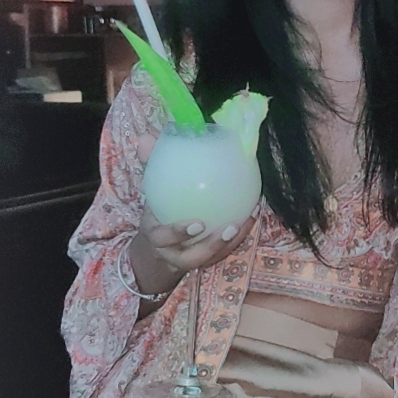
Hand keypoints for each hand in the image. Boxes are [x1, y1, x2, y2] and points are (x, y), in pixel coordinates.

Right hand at [129, 134, 258, 299]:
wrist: (159, 246)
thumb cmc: (158, 210)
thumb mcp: (152, 190)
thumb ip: (150, 164)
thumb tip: (146, 138)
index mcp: (156, 236)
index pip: (162, 238)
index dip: (178, 233)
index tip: (198, 223)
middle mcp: (173, 253)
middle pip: (190, 258)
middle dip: (210, 246)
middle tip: (228, 227)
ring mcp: (191, 259)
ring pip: (210, 258)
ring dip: (228, 243)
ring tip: (242, 222)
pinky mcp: (207, 259)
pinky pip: (223, 252)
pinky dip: (238, 237)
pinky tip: (250, 215)